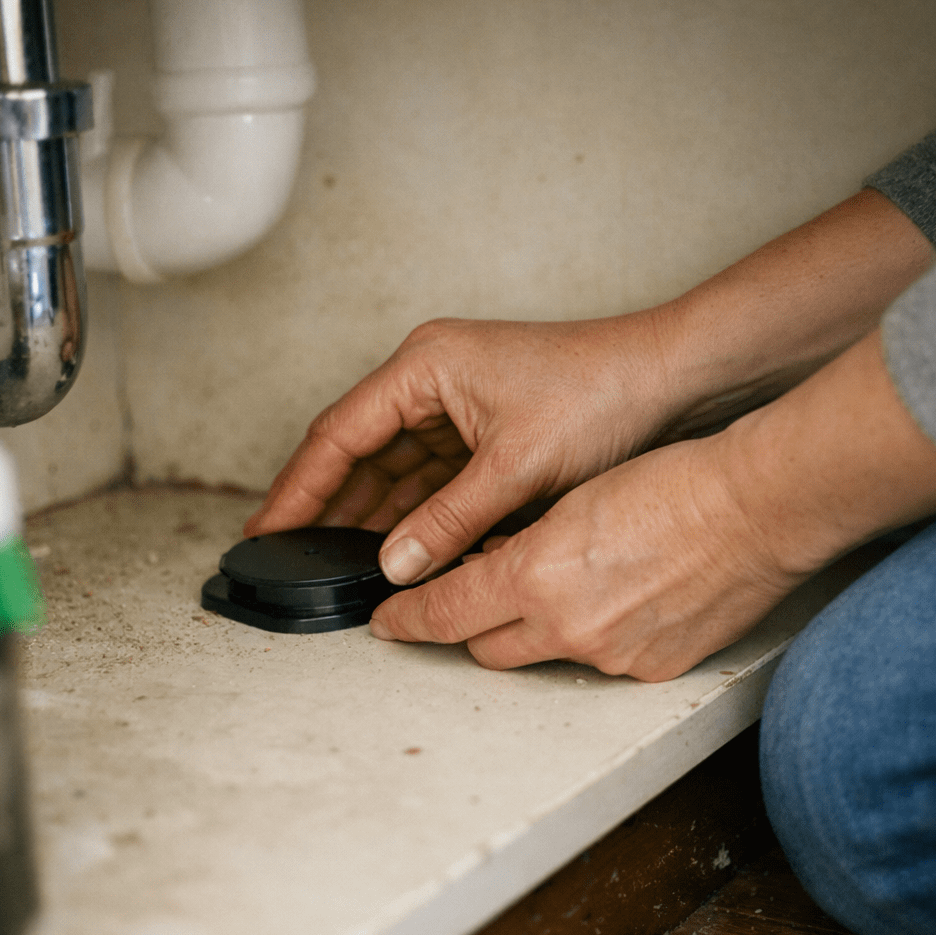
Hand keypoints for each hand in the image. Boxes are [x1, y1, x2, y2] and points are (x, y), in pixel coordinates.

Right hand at [245, 316, 683, 583]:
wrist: (670, 378)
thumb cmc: (601, 394)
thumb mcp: (516, 466)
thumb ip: (449, 520)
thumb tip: (394, 566)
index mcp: (424, 367)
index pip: (339, 434)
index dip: (298, 488)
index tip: (265, 531)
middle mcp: (430, 379)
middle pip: (358, 452)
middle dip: (328, 507)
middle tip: (288, 559)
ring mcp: (456, 404)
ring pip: (394, 470)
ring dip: (372, 516)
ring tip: (337, 568)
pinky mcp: (483, 430)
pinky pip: (431, 478)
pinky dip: (415, 515)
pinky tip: (398, 554)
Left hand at [366, 433, 797, 681]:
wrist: (753, 509)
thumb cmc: (672, 484)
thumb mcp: (571, 500)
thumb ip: (522, 546)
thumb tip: (492, 570)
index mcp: (537, 576)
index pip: (445, 612)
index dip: (407, 619)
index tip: (386, 622)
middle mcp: (567, 628)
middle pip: (485, 647)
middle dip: (471, 625)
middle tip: (470, 595)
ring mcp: (612, 656)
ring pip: (546, 654)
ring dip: (540, 628)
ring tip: (569, 582)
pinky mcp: (652, 669)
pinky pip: (601, 662)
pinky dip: (597, 636)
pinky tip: (621, 597)